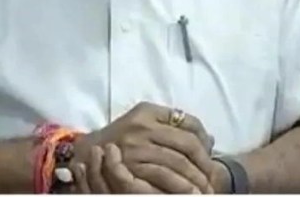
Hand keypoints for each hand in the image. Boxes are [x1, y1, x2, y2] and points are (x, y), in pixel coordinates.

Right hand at [72, 103, 215, 193]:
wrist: (86, 152)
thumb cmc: (120, 139)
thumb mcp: (141, 124)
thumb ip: (170, 127)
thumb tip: (209, 139)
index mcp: (147, 111)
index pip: (189, 122)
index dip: (205, 141)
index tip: (210, 156)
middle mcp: (142, 125)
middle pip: (188, 143)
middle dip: (205, 164)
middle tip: (213, 179)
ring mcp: (135, 146)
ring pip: (178, 163)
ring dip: (196, 179)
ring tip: (204, 190)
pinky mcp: (130, 166)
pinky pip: (162, 177)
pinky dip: (179, 187)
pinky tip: (186, 193)